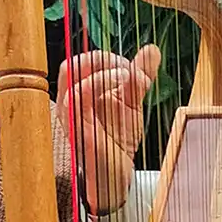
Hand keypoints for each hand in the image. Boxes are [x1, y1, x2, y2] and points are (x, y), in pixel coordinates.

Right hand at [56, 45, 160, 213]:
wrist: (116, 172)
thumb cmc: (118, 138)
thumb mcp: (132, 101)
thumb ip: (139, 76)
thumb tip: (151, 49)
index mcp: (80, 91)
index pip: (84, 61)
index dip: (108, 57)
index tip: (132, 68)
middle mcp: (70, 98)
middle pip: (74, 62)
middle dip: (103, 58)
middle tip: (128, 67)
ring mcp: (69, 110)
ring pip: (73, 71)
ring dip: (104, 67)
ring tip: (128, 74)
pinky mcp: (75, 123)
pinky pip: (78, 93)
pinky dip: (101, 81)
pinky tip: (123, 82)